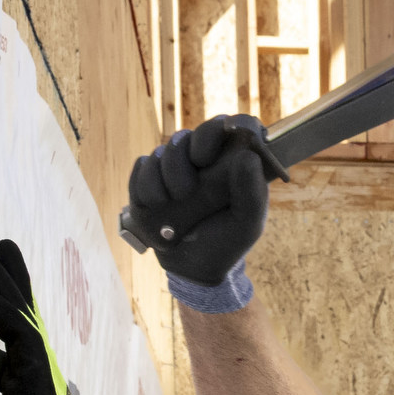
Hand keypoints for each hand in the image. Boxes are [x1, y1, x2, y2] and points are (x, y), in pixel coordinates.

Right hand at [119, 113, 285, 297]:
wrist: (193, 268)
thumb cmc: (226, 242)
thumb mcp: (247, 224)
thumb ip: (252, 192)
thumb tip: (248, 156)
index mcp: (229, 162)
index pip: (224, 126)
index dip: (212, 132)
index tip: (204, 158)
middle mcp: (201, 159)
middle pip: (186, 136)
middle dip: (180, 163)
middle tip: (186, 192)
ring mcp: (174, 167)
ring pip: (161, 153)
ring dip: (163, 181)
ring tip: (173, 207)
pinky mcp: (149, 179)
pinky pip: (141, 168)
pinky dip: (145, 188)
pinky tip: (156, 208)